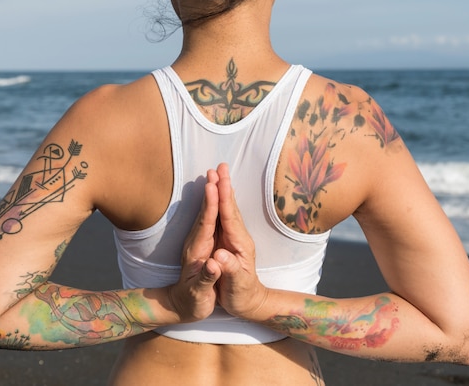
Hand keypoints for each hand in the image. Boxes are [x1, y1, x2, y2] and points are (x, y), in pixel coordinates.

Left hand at [167, 169, 221, 322]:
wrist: (180, 306)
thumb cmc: (192, 302)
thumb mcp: (199, 296)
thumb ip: (206, 278)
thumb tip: (213, 264)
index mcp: (197, 253)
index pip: (206, 225)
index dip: (210, 206)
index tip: (213, 187)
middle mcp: (196, 243)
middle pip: (205, 212)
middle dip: (212, 190)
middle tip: (217, 168)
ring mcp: (198, 241)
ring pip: (207, 212)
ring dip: (212, 192)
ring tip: (217, 173)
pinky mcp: (201, 242)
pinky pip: (210, 218)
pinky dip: (214, 203)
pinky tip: (218, 193)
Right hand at [213, 163, 268, 320]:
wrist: (250, 303)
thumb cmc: (242, 296)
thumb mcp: (236, 286)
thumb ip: (228, 271)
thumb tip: (220, 258)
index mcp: (239, 246)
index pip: (230, 219)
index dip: (224, 200)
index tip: (219, 183)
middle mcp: (239, 238)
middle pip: (231, 208)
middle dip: (225, 187)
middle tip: (219, 166)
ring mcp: (235, 238)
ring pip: (228, 209)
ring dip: (224, 190)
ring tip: (218, 173)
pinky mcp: (230, 240)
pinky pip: (224, 216)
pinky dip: (221, 201)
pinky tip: (220, 192)